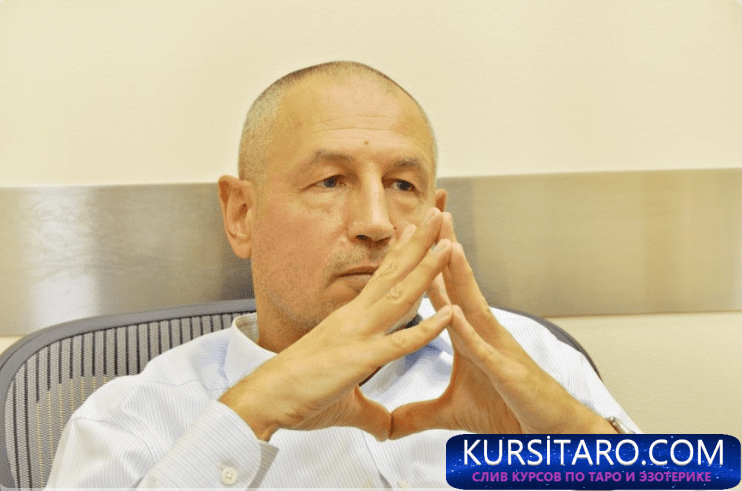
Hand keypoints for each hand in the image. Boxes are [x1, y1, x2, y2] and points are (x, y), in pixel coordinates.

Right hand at [220, 208, 454, 441]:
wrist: (265, 400)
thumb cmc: (299, 395)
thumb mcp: (347, 404)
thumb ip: (372, 413)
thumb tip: (388, 429)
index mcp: (351, 321)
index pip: (382, 280)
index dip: (403, 256)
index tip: (417, 233)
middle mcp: (356, 318)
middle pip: (394, 274)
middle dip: (418, 244)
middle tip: (435, 215)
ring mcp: (358, 335)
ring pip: (400, 296)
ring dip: (426, 269)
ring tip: (447, 243)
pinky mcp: (359, 359)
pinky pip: (399, 342)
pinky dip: (426, 328)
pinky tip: (449, 313)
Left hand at [390, 213, 613, 436]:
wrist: (546, 436)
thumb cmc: (504, 413)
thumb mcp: (451, 413)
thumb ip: (419, 413)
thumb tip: (390, 422)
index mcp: (467, 336)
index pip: (442, 293)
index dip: (425, 265)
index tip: (410, 236)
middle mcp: (482, 334)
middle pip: (459, 286)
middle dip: (445, 250)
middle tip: (432, 214)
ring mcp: (496, 350)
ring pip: (475, 307)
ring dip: (462, 277)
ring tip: (449, 244)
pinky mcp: (506, 374)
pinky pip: (485, 351)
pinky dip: (470, 333)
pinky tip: (454, 313)